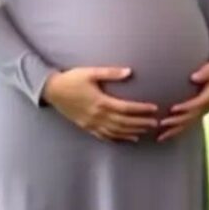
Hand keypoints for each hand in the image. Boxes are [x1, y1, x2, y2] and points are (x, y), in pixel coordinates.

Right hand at [42, 67, 158, 140]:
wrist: (52, 91)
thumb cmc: (72, 79)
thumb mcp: (90, 72)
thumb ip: (110, 73)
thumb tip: (129, 71)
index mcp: (100, 102)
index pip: (126, 108)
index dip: (141, 109)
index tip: (154, 108)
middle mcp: (97, 115)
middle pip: (124, 122)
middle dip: (141, 123)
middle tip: (156, 122)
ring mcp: (92, 123)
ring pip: (117, 131)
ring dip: (133, 131)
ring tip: (147, 130)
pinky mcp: (87, 127)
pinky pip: (106, 136)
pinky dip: (120, 138)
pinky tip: (130, 138)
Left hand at [158, 60, 208, 141]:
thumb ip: (205, 73)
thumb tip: (194, 77)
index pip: (197, 104)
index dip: (185, 107)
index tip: (173, 109)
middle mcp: (206, 107)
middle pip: (191, 117)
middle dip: (176, 121)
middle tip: (162, 123)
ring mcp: (203, 111)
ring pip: (188, 124)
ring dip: (174, 130)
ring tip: (160, 137)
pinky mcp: (199, 112)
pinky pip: (188, 124)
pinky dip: (177, 130)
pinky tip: (166, 135)